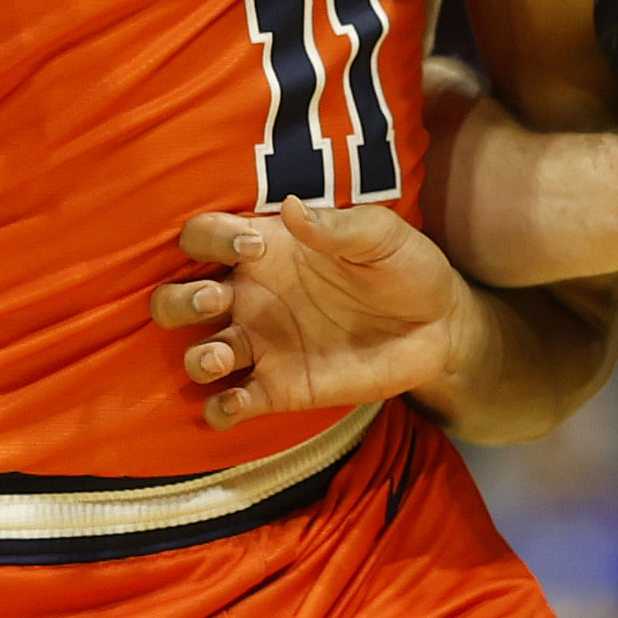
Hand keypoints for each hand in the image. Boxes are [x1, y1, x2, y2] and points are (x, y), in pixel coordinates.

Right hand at [150, 200, 477, 427]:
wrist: (441, 327)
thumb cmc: (406, 267)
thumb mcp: (382, 236)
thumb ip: (339, 226)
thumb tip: (293, 209)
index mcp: (266, 249)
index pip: (203, 236)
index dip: (211, 239)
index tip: (253, 248)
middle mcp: (250, 297)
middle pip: (176, 298)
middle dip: (181, 300)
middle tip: (216, 300)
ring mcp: (261, 345)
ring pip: (197, 354)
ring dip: (197, 357)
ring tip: (222, 356)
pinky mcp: (280, 389)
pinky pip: (231, 404)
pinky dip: (223, 408)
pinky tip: (239, 402)